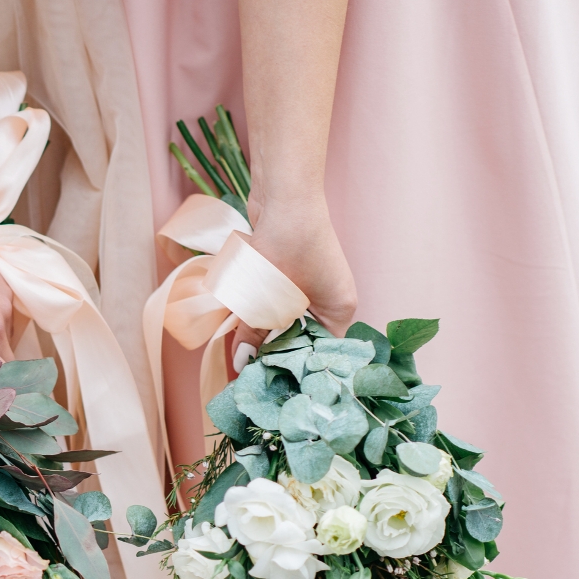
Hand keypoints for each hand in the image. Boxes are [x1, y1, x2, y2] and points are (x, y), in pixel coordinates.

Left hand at [231, 196, 355, 367]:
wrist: (284, 194)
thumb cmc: (287, 246)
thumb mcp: (270, 296)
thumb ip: (255, 330)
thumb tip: (241, 361)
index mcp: (339, 310)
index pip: (319, 352)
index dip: (293, 368)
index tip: (270, 384)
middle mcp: (331, 299)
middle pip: (300, 338)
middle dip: (274, 350)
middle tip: (249, 371)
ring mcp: (311, 285)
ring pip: (284, 319)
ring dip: (262, 329)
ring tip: (241, 351)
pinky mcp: (290, 273)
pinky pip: (274, 302)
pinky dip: (259, 309)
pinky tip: (239, 322)